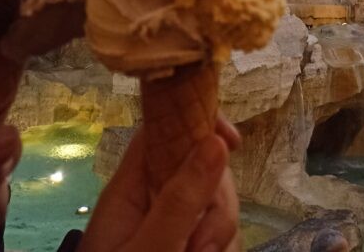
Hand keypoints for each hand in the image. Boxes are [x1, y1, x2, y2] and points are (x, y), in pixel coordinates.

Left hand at [79, 121, 239, 251]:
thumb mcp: (146, 251)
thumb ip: (179, 201)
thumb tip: (216, 141)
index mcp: (131, 188)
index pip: (165, 130)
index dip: (200, 123)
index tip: (232, 142)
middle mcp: (151, 201)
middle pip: (202, 168)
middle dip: (216, 203)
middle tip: (202, 247)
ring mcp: (170, 227)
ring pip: (215, 207)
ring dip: (219, 235)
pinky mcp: (185, 247)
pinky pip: (217, 238)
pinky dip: (220, 250)